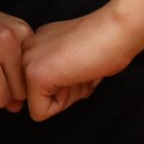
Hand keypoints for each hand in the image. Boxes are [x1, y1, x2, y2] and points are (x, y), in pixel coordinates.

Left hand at [21, 8, 143, 118]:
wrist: (117, 31)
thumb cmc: (107, 45)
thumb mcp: (73, 59)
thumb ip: (58, 73)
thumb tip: (49, 99)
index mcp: (35, 43)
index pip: (40, 85)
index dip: (66, 85)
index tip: (81, 62)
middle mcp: (26, 49)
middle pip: (39, 96)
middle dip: (66, 92)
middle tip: (83, 67)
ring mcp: (27, 61)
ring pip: (40, 105)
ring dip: (67, 96)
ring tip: (82, 68)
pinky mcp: (34, 74)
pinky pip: (40, 112)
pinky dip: (62, 105)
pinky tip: (76, 77)